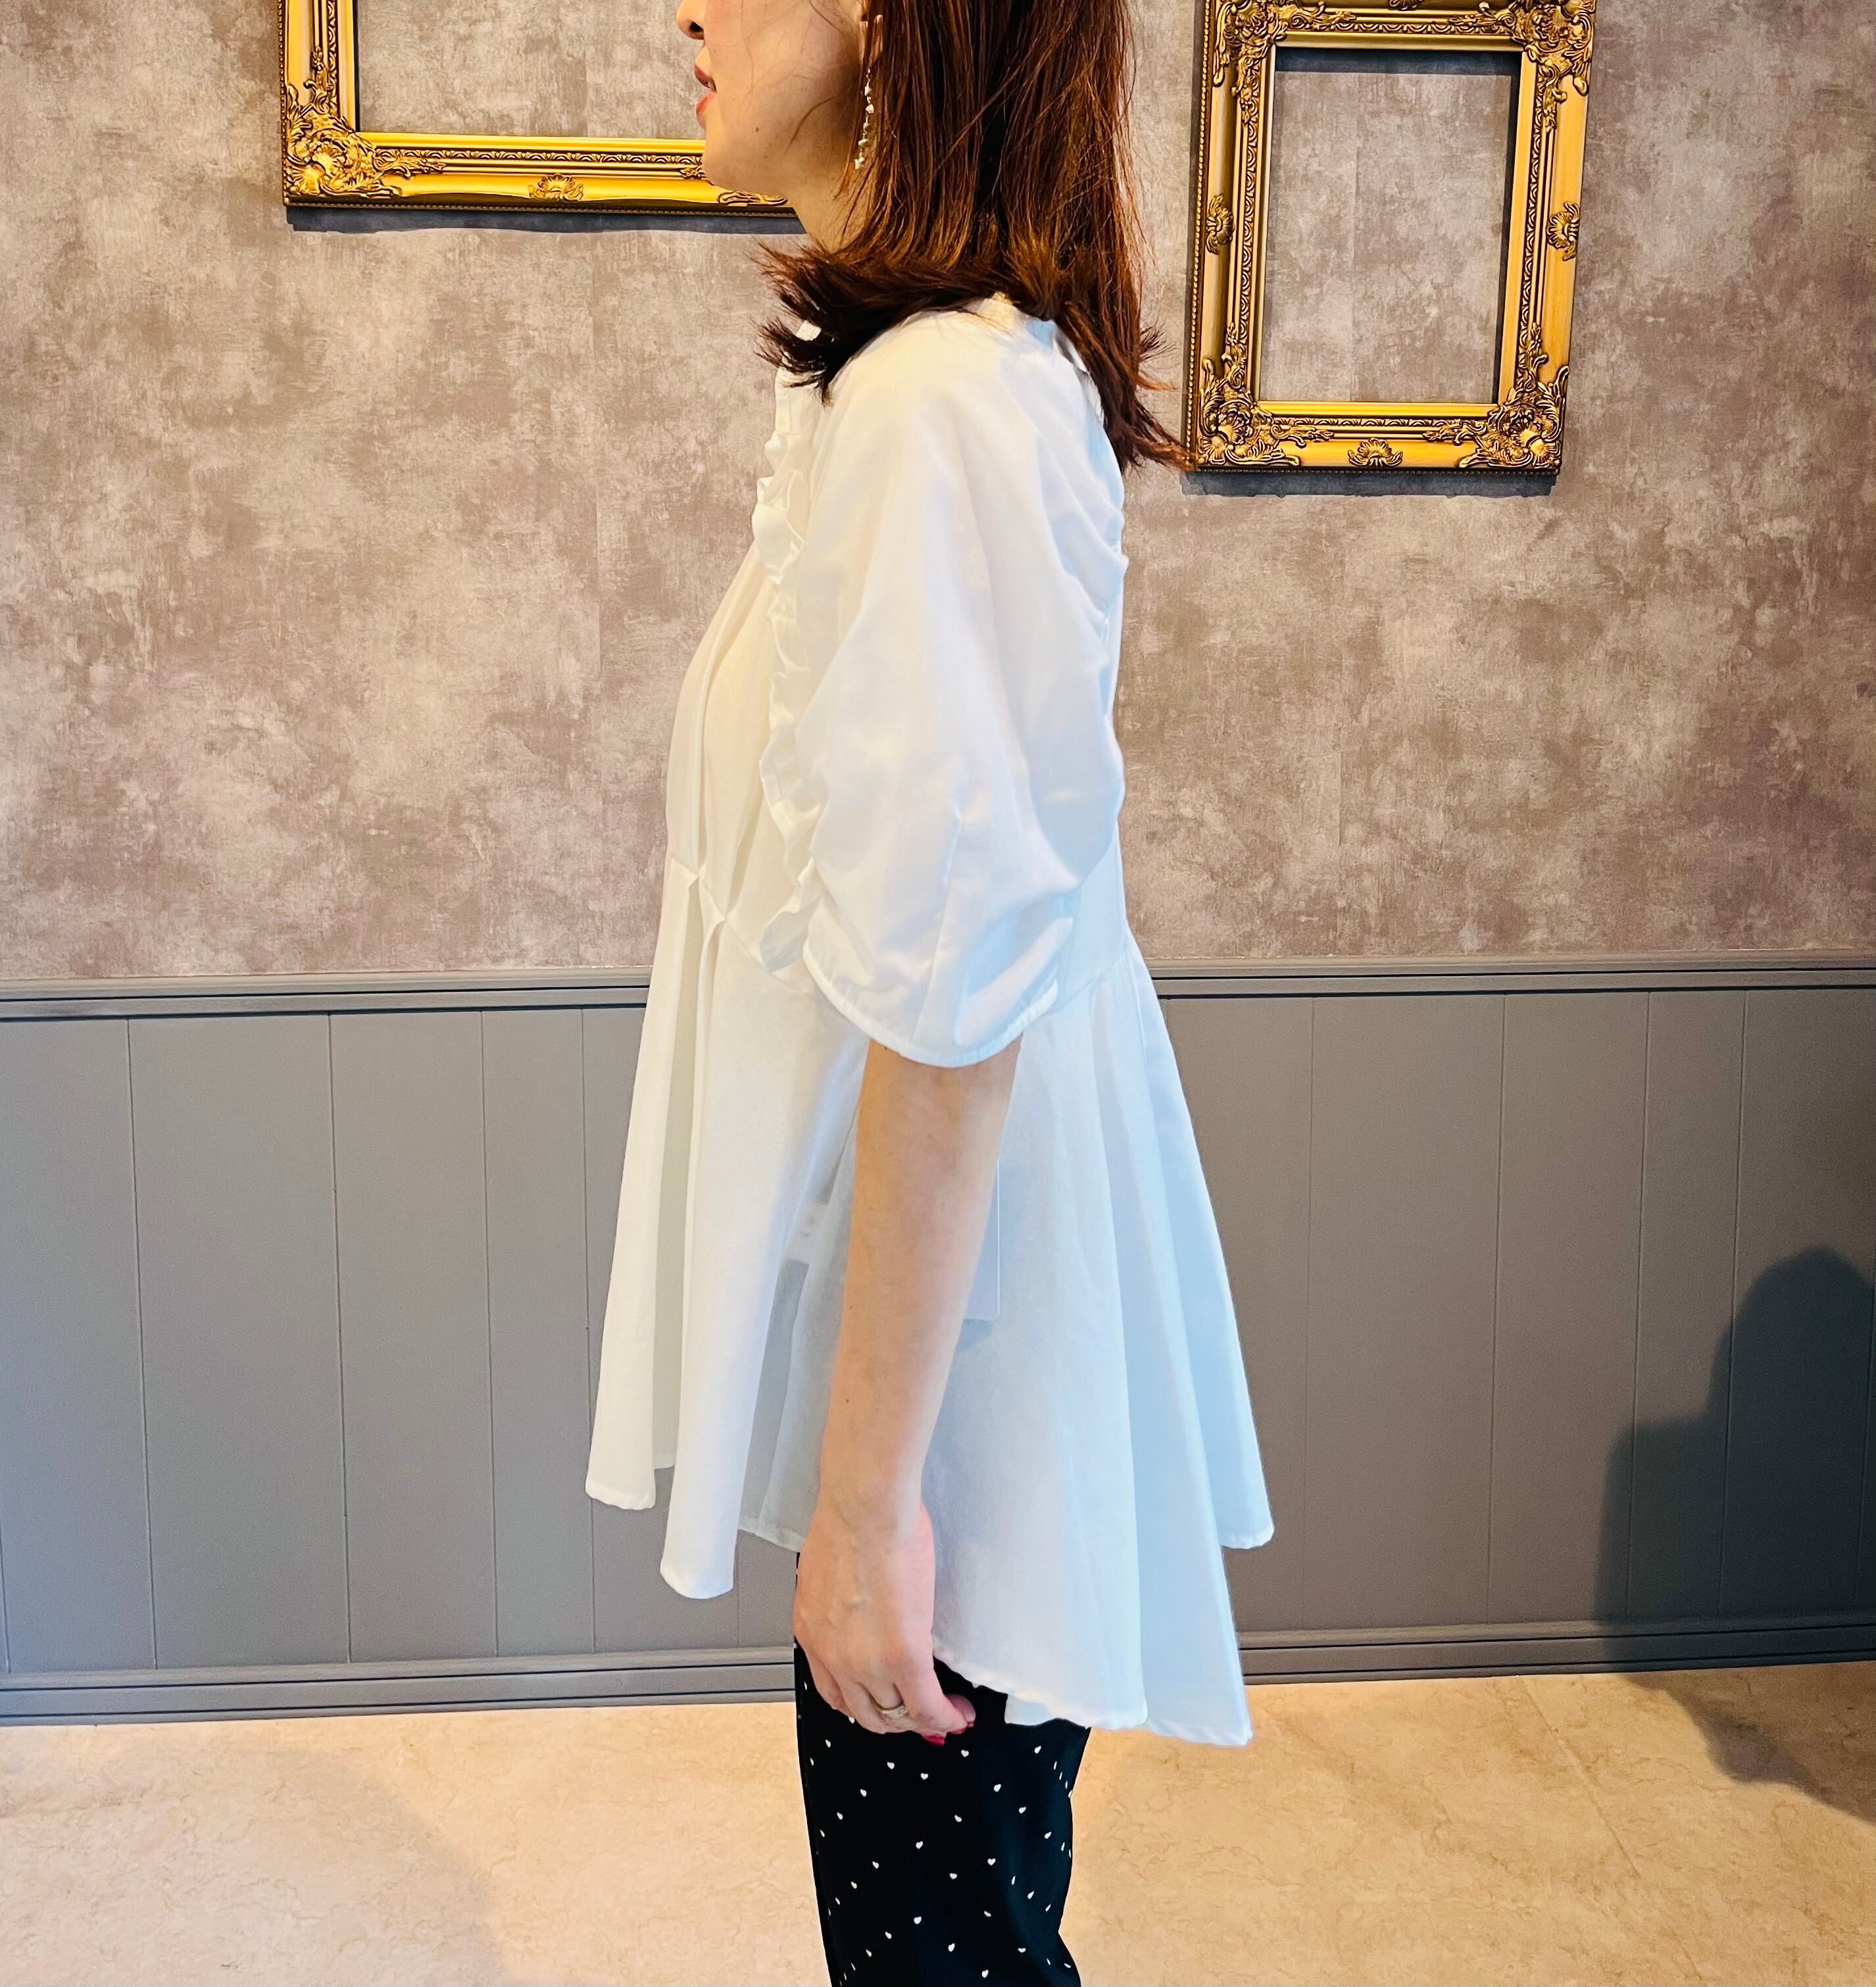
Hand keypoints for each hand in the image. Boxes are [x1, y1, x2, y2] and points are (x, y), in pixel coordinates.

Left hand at [793, 1493, 976, 1740]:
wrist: (864, 1507)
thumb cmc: (850, 1517)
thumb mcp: (830, 1569)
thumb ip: (841, 1599)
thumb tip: (863, 1601)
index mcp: (813, 1632)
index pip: (835, 1692)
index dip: (865, 1703)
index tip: (886, 1700)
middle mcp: (833, 1657)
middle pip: (866, 1712)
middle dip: (896, 1719)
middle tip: (919, 1712)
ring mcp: (866, 1662)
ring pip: (897, 1714)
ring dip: (923, 1720)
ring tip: (945, 1712)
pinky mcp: (904, 1656)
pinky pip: (927, 1706)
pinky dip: (945, 1716)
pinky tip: (958, 1713)